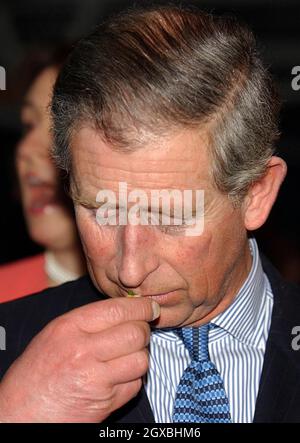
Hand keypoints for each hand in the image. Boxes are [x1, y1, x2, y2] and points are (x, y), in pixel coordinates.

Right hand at [0, 297, 159, 421]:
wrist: (22, 412)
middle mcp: (83, 351)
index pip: (118, 310)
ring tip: (125, 357)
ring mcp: (95, 379)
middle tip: (139, 332)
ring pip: (141, 360)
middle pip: (136, 333)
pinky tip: (117, 378)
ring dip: (139, 357)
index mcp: (70, 328)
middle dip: (143, 331)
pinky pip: (135, 385)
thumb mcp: (56, 333)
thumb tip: (128, 308)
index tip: (149, 308)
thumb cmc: (39, 370)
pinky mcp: (105, 403)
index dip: (141, 307)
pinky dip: (133, 380)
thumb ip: (90, 319)